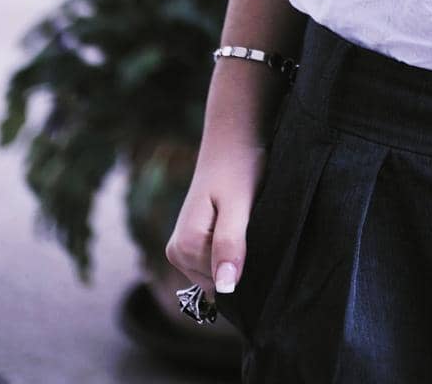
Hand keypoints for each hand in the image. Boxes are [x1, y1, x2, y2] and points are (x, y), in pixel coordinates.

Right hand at [165, 135, 269, 304]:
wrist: (232, 143)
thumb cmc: (238, 169)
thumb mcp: (239, 206)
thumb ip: (230, 244)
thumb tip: (224, 288)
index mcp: (183, 247)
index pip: (221, 285)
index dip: (245, 267)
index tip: (255, 237)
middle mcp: (176, 253)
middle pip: (217, 283)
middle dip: (238, 264)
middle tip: (252, 227)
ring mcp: (180, 250)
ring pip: (217, 275)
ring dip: (235, 258)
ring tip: (245, 224)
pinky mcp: (190, 245)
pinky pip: (214, 265)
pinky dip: (231, 253)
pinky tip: (240, 229)